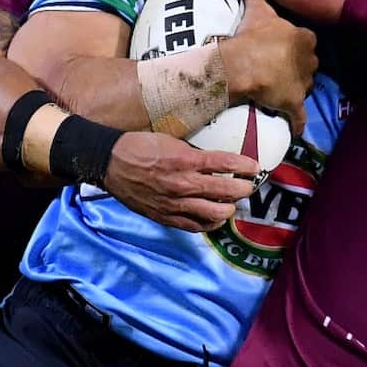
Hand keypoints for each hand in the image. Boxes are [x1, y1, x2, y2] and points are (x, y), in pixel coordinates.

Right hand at [102, 131, 258, 231]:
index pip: (225, 164)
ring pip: (215, 213)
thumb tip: (214, 161)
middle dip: (243, 189)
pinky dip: (210, 223)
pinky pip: (195, 226)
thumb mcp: (170, 141)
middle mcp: (183, 184)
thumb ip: (194, 154)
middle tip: (248, 186)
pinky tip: (215, 218)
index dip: (245, 167)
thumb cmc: (140, 146)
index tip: (255, 167)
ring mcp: (175, 203)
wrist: (110, 163)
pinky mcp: (166, 217)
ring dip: (229, 208)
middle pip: (226, 191)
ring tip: (232, 204)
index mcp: (185, 160)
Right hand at [219, 0, 316, 134]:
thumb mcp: (257, 8)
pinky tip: (295, 128)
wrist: (243, 64)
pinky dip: (297, 122)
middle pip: (308, 64)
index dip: (296, 45)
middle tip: (279, 67)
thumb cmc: (252, 35)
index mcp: (305, 37)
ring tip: (279, 89)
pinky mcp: (294, 103)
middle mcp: (309, 61)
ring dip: (295, 88)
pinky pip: (299, 116)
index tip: (283, 47)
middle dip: (298, 66)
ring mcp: (304, 84)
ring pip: (305, 87)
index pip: (308, 40)